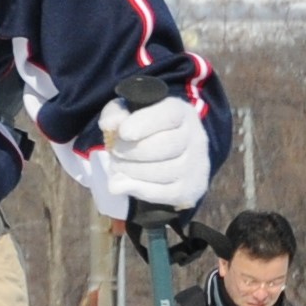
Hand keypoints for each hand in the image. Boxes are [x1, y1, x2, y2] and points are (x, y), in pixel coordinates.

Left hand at [97, 92, 211, 215]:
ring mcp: (196, 164)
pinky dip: (139, 189)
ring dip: (133, 171)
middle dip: (132, 151)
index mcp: (181, 112)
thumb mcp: (129, 113)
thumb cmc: (146, 128)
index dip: (144, 124)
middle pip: (165, 146)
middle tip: (113, 152)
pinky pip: (165, 193)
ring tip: (117, 166)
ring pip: (164, 171)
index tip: (122, 133)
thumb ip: (116, 114)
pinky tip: (123, 184)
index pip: (168, 115)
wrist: (170, 155)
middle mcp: (195, 137)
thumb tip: (109, 126)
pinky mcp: (191, 188)